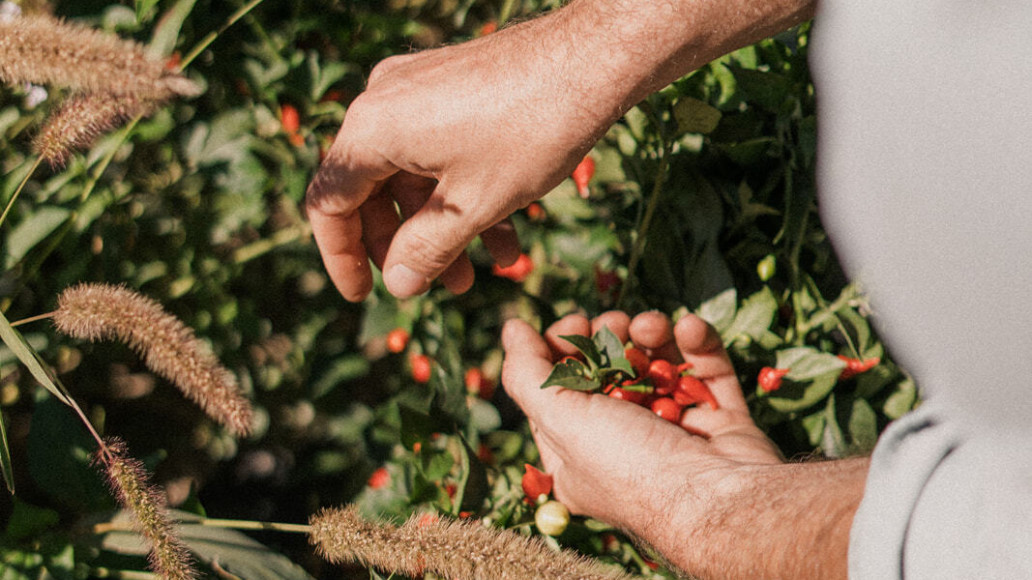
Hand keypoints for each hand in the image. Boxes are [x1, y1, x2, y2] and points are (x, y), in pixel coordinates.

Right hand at [305, 10, 613, 301]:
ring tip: (478, 276)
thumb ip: (426, 249)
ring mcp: (417, 89)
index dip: (341, 256)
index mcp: (373, 129)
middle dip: (403, 247)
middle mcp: (384, 102)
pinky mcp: (451, 85)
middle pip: (370, 191)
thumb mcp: (474, 205)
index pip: (329, 204)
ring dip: (441, 229)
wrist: (594, 58)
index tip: (363, 294)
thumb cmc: (531, 130)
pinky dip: (462, 194)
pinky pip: (439, 149)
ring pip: (412, 174)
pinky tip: (506, 236)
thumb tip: (398, 286)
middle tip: (434, 287)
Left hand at [501, 310, 781, 541]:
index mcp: (578, 457)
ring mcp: (675, 431)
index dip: (563, 351)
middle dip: (610, 336)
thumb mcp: (560, 420)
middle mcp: (624, 446)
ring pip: (657, 363)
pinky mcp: (719, 418)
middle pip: (609, 371)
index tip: (575, 323)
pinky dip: (696, 342)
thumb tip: (511, 327)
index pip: (558, 392)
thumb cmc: (629, 465)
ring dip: (652, 332)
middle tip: (614, 323)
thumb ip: (526, 373)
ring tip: (652, 326)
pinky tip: (687, 327)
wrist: (718, 499)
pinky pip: (705, 368)